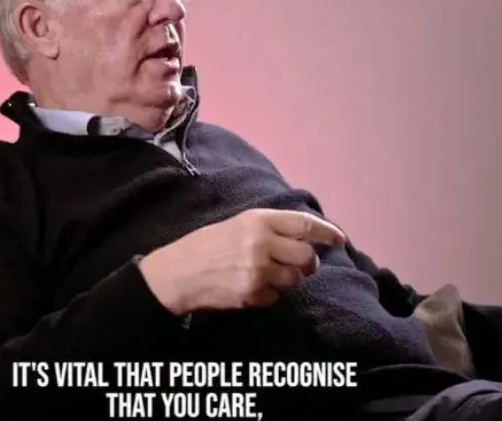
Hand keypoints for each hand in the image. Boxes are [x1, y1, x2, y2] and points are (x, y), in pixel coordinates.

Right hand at [138, 208, 345, 314]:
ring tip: (268, 275)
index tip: (339, 239)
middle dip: (308, 262)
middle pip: (307, 255)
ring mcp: (258, 271)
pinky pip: (277, 297)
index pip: (305, 225)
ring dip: (288, 279)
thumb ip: (270, 228)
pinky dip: (271, 294)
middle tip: (302, 264)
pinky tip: (253, 287)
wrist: (178, 273)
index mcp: (258, 220)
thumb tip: (305, 237)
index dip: (327, 232)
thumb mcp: (237, 224)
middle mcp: (262, 243)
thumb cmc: (206, 244)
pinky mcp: (253, 294)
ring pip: (295, 279)